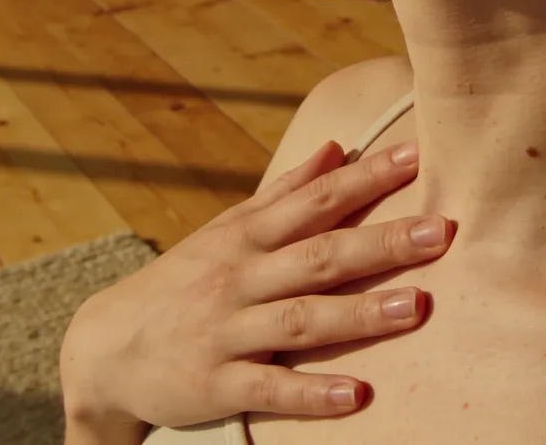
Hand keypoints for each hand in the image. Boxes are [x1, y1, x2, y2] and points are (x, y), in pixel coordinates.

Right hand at [59, 140, 454, 434]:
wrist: (105, 349)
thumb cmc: (180, 285)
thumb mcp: (224, 233)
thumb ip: (283, 195)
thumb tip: (335, 149)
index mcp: (245, 238)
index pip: (313, 201)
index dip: (365, 179)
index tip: (419, 156)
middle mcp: (238, 279)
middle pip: (316, 256)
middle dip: (379, 243)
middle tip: (441, 231)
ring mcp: (225, 331)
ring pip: (297, 319)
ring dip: (356, 314)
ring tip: (414, 307)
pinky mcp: (215, 384)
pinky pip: (267, 388)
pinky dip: (309, 393)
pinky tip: (354, 396)